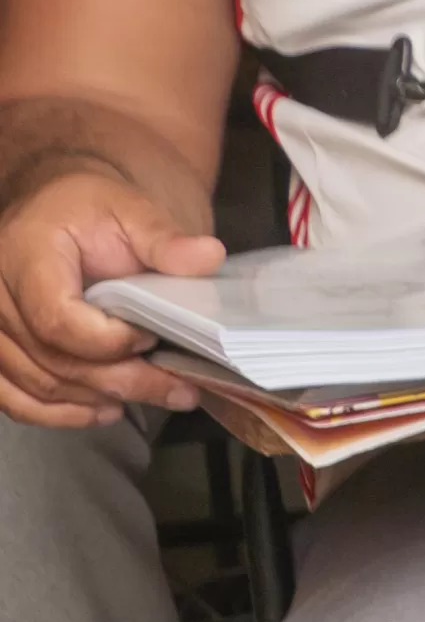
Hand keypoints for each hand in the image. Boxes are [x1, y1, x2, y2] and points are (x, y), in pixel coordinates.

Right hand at [0, 164, 222, 426]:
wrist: (56, 208)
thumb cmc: (90, 209)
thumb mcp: (131, 209)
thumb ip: (164, 238)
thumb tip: (208, 256)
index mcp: (23, 255)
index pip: (57, 320)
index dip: (109, 341)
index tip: (153, 338)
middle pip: (52, 360)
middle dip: (121, 381)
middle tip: (181, 390)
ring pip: (36, 385)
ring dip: (97, 400)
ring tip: (156, 397)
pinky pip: (12, 397)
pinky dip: (57, 413)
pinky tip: (102, 411)